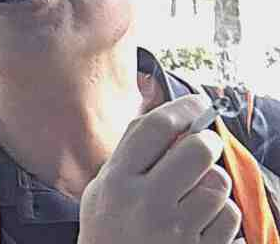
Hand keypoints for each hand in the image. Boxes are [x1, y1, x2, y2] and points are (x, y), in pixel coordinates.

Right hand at [78, 94, 241, 243]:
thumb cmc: (109, 227)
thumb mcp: (103, 186)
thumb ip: (130, 152)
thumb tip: (169, 117)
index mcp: (118, 180)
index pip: (156, 127)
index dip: (183, 107)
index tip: (197, 103)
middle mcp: (147, 204)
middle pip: (196, 149)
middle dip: (207, 141)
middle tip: (204, 144)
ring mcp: (176, 232)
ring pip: (218, 183)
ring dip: (213, 181)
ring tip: (197, 189)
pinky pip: (230, 217)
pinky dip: (222, 213)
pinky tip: (202, 218)